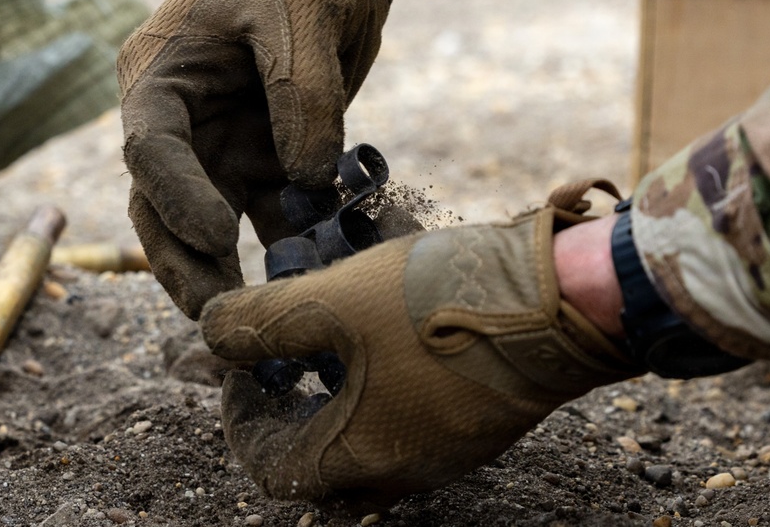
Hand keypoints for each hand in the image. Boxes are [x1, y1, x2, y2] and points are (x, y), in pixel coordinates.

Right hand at [118, 0, 428, 317]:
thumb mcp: (299, 12)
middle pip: (168, 206)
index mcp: (160, 77)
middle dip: (190, 262)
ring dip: (240, 273)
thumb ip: (302, 93)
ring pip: (220, 225)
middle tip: (221, 317)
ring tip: (264, 323)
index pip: (150, 148)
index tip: (219, 236)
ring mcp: (226, 147)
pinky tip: (322, 284)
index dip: (178, 196)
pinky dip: (300, 248)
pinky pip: (280, 215)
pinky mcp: (273, 162)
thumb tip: (309, 178)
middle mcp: (184, 122)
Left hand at [199, 181, 641, 508]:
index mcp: (362, 455)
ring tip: (333, 337)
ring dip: (338, 396)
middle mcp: (406, 469)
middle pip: (321, 461)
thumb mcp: (332, 299)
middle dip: (290, 409)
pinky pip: (414, 418)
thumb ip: (258, 322)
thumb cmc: (440, 306)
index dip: (240, 416)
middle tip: (283, 357)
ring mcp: (450, 449)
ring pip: (370, 439)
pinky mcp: (482, 419)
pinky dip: (384, 387)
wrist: (561, 300)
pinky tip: (389, 333)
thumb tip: (208, 333)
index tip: (242, 363)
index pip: (271, 466)